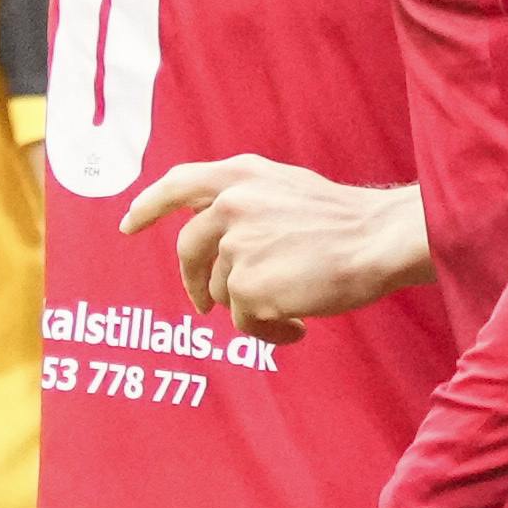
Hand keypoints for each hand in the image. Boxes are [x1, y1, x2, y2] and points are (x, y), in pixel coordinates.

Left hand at [124, 151, 428, 344]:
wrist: (379, 241)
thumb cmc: (346, 223)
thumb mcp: (288, 189)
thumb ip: (248, 201)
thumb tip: (218, 238)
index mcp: (242, 175)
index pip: (179, 184)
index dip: (149, 206)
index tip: (128, 226)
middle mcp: (231, 204)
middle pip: (189, 250)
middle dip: (193, 281)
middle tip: (203, 304)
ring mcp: (236, 246)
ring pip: (223, 291)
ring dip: (251, 308)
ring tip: (291, 310)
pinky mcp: (247, 287)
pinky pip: (245, 323)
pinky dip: (268, 332)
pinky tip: (297, 328)